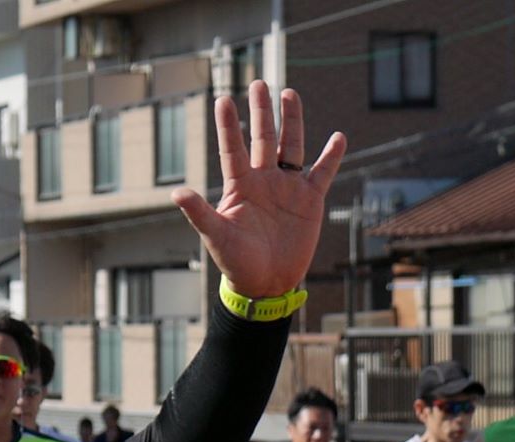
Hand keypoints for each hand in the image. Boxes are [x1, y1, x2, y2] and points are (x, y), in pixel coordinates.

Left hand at [171, 81, 346, 298]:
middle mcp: (263, 181)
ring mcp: (287, 188)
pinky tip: (337, 138)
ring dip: (292, 122)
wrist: (266, 284)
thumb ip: (199, 213)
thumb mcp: (216, 236)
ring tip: (289, 94)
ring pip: (291, 147)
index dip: (229, 126)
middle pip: (264, 138)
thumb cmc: (236, 263)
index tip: (224, 100)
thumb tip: (177, 192)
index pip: (233, 149)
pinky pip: (322, 173)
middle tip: (259, 83)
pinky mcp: (309, 201)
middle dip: (262, 112)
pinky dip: (331, 157)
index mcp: (240, 186)